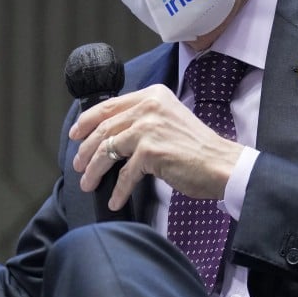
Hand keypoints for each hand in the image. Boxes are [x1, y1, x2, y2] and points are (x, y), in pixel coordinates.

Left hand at [69, 84, 243, 210]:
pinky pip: (125, 174)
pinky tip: (115, 200)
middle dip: (86, 150)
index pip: (109, 106)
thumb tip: (110, 135)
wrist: (222, 164)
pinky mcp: (151, 151)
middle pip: (104, 129)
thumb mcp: (168, 120)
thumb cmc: (198, 148)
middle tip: (78, 165)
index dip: (86, 121)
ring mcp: (149, 128)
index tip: (75, 135)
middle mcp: (149, 107)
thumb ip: (143, 119)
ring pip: (108, 150)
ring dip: (95, 171)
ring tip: (89, 184)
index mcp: (152, 96)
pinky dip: (118, 190)